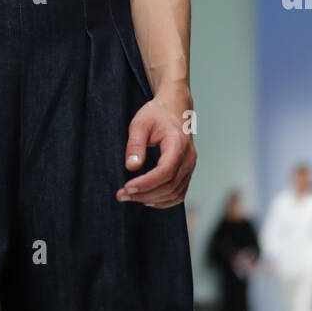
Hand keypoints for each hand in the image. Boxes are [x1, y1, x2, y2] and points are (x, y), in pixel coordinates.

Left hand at [116, 89, 195, 207]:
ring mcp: (190, 166)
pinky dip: (163, 201)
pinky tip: (147, 199)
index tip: (126, 188)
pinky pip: (179, 194)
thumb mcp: (140, 123)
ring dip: (152, 199)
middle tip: (122, 195)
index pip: (165, 171)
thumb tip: (131, 167)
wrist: (175, 109)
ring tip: (130, 197)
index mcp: (178, 144)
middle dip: (144, 194)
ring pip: (175, 194)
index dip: (146, 184)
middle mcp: (188, 158)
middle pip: (169, 186)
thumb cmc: (156, 114)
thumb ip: (135, 144)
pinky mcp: (187, 172)